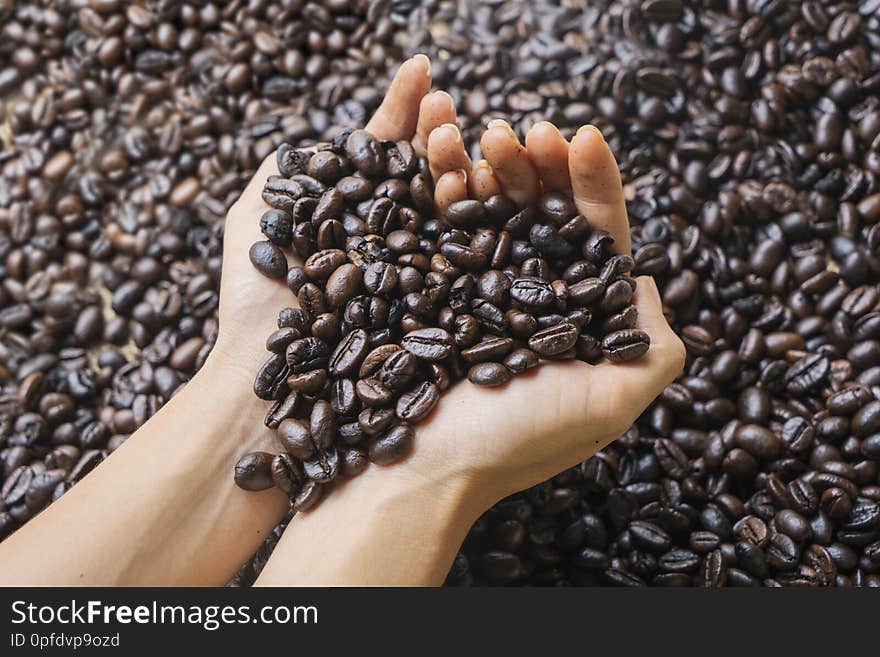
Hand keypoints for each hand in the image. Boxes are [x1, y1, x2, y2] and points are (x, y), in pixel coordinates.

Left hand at [209, 55, 464, 390]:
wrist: (268, 381)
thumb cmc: (252, 303)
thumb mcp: (252, 222)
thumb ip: (282, 175)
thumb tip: (312, 138)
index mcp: (353, 213)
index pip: (384, 151)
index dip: (401, 109)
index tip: (420, 68)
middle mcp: (392, 237)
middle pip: (423, 172)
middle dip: (436, 128)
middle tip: (444, 97)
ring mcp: (420, 270)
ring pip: (450, 206)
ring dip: (458, 162)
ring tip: (460, 127)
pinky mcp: (441, 306)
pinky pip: (467, 257)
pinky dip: (477, 217)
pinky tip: (484, 180)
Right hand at [402, 120, 686, 507]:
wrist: (419, 468)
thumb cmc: (514, 441)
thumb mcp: (609, 405)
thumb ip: (655, 351)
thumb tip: (651, 285)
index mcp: (577, 322)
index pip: (597, 238)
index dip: (595, 185)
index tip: (585, 138)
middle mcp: (530, 301)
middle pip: (545, 215)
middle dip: (543, 165)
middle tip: (531, 128)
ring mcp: (476, 291)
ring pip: (494, 213)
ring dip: (496, 166)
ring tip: (488, 133)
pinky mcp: (428, 287)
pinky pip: (443, 227)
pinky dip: (448, 189)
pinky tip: (451, 159)